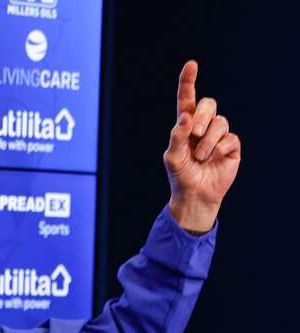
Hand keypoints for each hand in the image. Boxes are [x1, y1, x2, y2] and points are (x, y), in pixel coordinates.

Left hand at [163, 60, 240, 231]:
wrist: (196, 195)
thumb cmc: (181, 175)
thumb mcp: (172, 156)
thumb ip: (177, 136)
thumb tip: (185, 117)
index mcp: (186, 125)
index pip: (188, 99)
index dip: (189, 81)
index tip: (191, 64)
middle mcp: (203, 126)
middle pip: (209, 104)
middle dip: (202, 116)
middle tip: (195, 133)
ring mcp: (219, 135)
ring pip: (220, 122)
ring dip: (208, 140)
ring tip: (200, 156)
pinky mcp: (232, 146)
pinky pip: (230, 138)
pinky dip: (219, 148)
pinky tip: (214, 158)